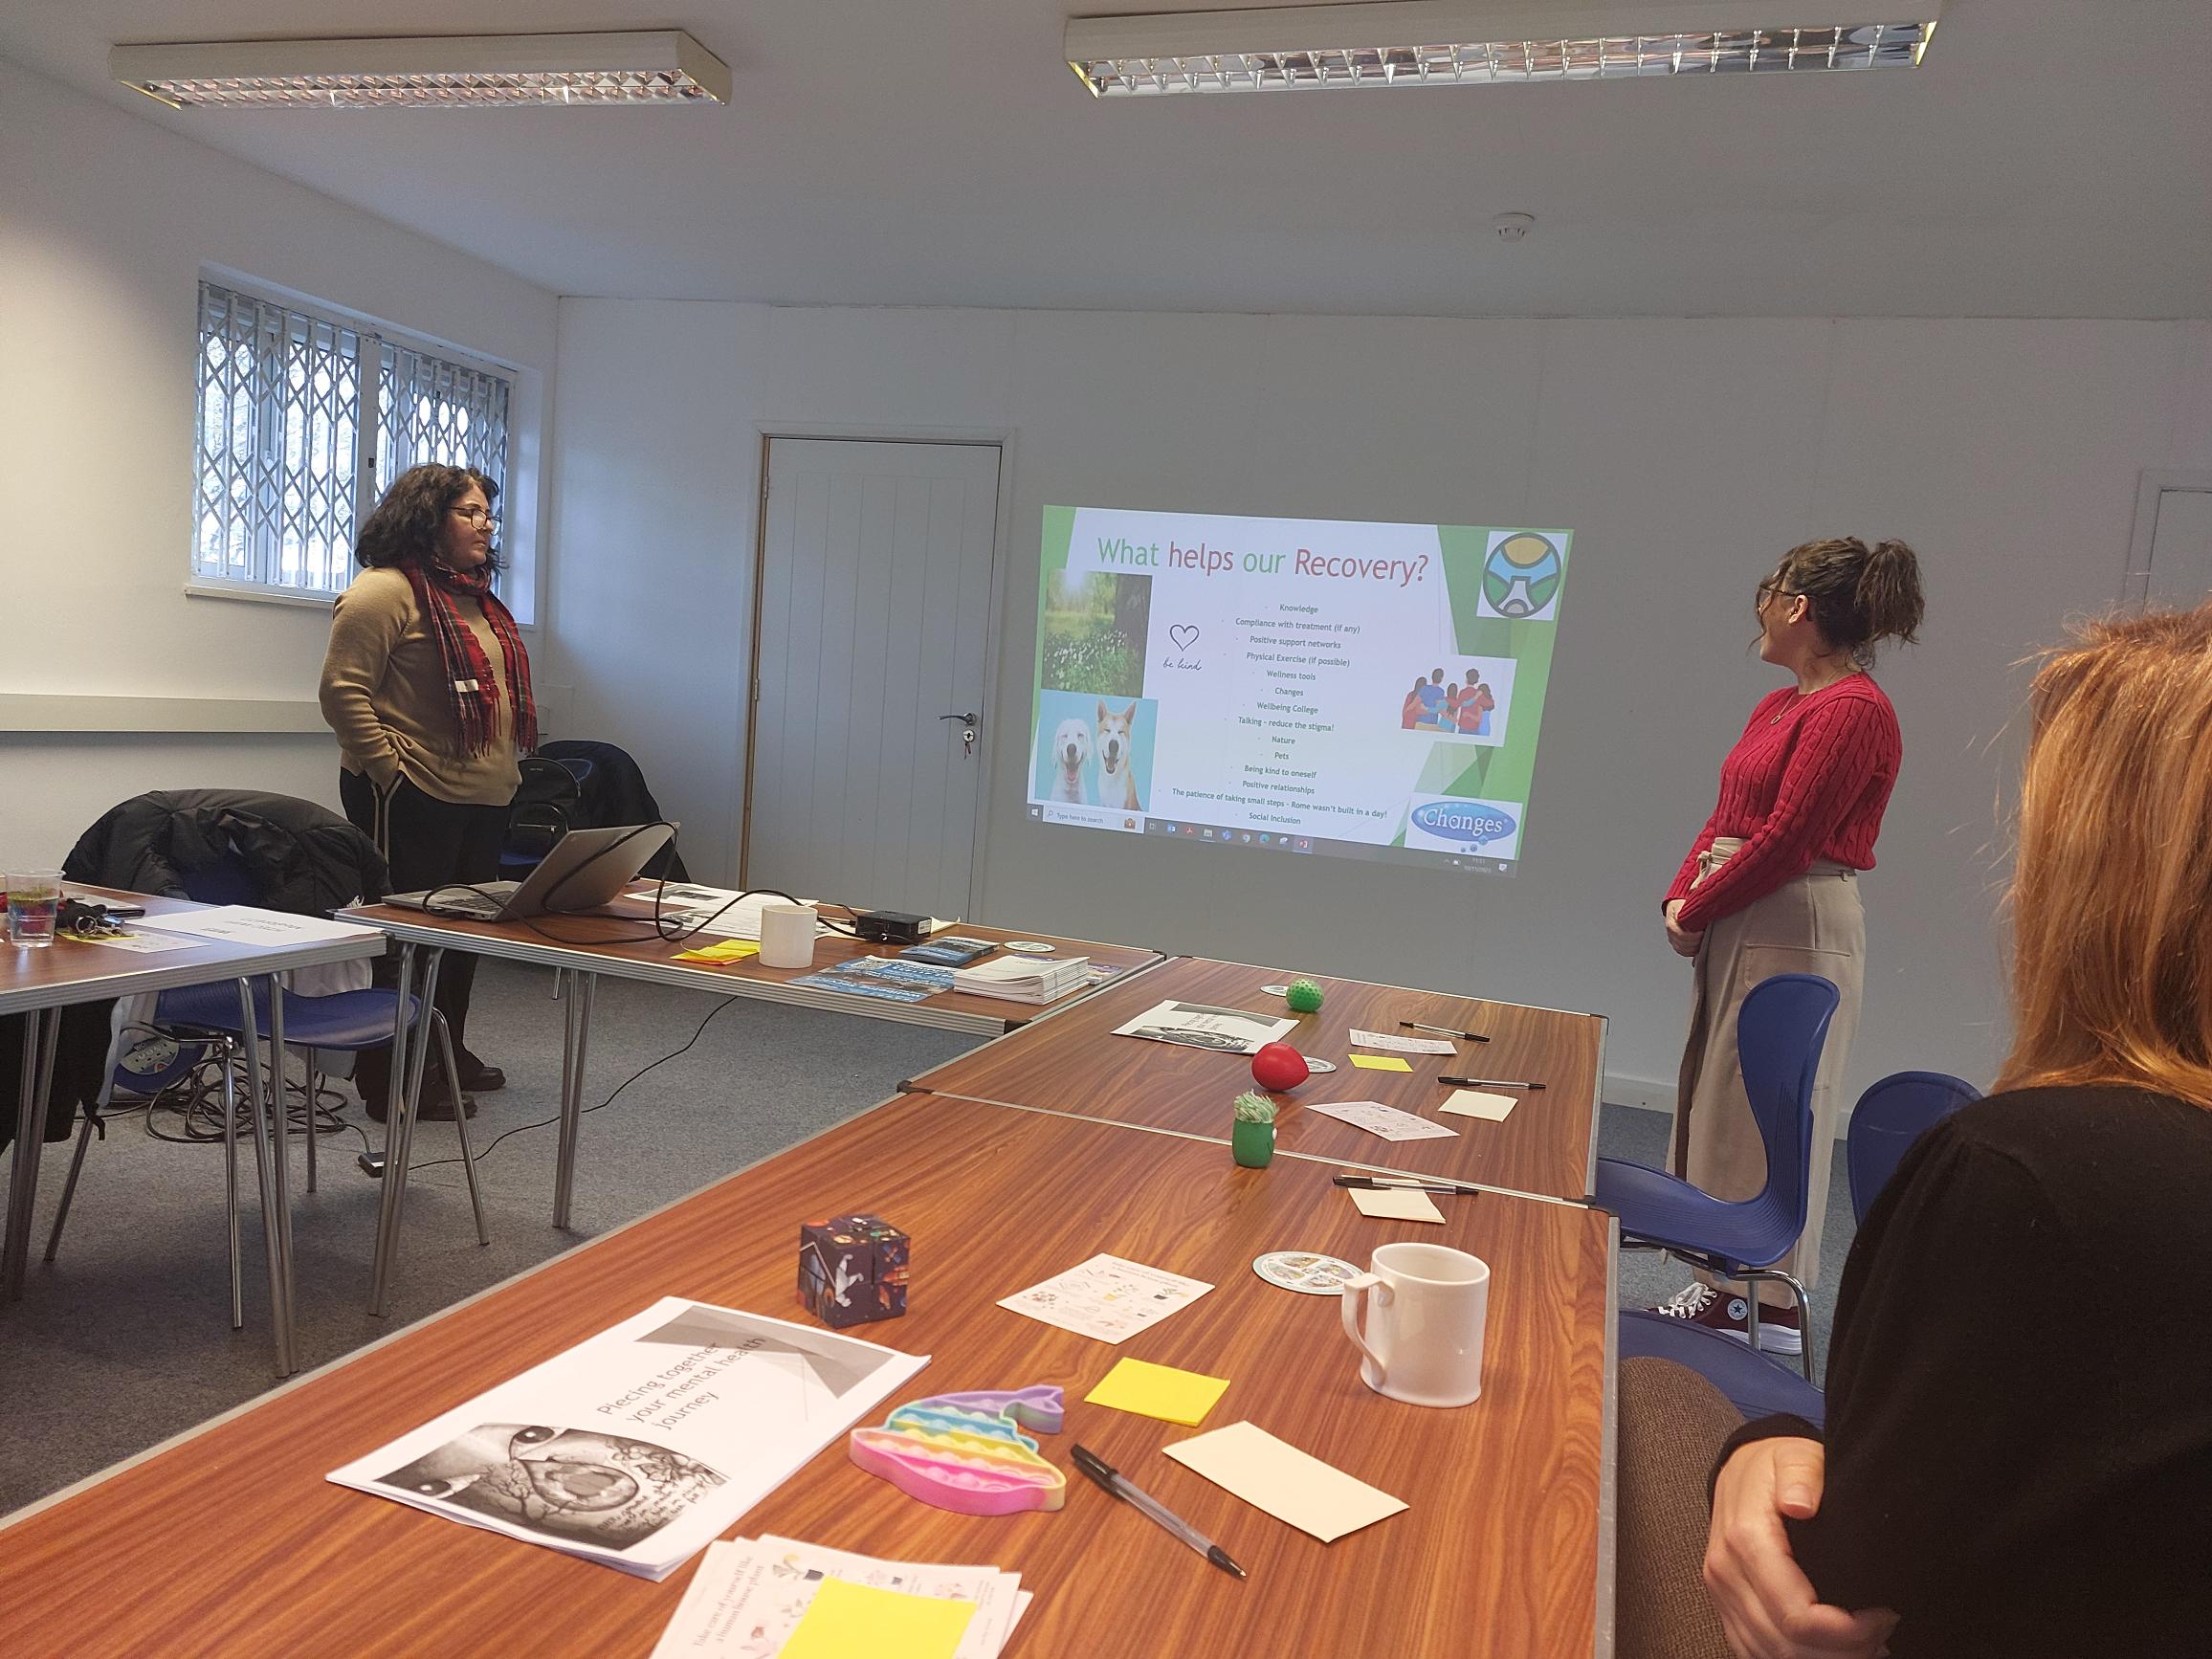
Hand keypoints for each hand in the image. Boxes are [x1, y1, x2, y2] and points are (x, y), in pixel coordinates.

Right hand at [1665, 900, 1702, 957]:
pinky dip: (1691, 952)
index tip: (1702, 933)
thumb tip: (1697, 912)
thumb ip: (1689, 910)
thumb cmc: (1681, 905)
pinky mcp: (1676, 944)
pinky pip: (1683, 952)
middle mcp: (1670, 934)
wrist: (1675, 907)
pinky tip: (1697, 947)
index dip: (1693, 936)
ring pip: (1682, 950)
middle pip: (1682, 945)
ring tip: (1702, 942)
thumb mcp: (1684, 903)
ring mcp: (1672, 940)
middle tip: (1704, 937)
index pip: (1681, 935)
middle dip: (1695, 942)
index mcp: (1671, 924)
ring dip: (1693, 948)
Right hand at [1704, 1438, 1897, 1658]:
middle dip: (1843, 1650)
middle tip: (1881, 1632)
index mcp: (1746, 1540)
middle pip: (1788, 1645)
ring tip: (1863, 1642)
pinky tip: (1828, 1649)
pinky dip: (1794, 1658)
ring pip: (1772, 1655)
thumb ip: (1801, 1474)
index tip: (1883, 1614)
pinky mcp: (1724, 1605)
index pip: (1798, 1616)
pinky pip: (1753, 1652)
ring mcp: (1721, 1593)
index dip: (1848, 1631)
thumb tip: (1801, 1504)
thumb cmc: (1773, 1465)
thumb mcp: (1795, 1455)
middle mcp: (1726, 1572)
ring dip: (1822, 1658)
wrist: (1738, 1469)